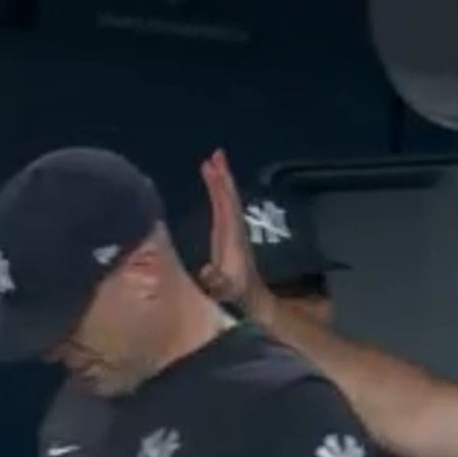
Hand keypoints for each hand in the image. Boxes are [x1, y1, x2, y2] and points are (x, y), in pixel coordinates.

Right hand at [198, 149, 263, 304]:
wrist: (250, 302)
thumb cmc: (236, 296)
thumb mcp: (225, 292)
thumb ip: (217, 283)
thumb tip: (208, 272)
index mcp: (233, 237)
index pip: (228, 205)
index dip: (222, 186)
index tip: (215, 167)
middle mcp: (234, 230)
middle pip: (229, 197)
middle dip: (223, 176)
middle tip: (216, 154)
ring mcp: (231, 233)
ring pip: (226, 201)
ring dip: (220, 182)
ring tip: (211, 162)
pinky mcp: (227, 237)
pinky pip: (222, 208)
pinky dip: (217, 194)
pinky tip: (212, 186)